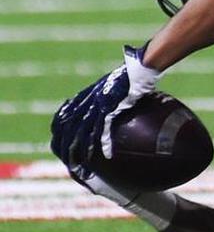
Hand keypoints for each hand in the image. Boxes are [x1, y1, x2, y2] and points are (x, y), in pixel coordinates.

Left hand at [50, 45, 161, 180]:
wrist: (138, 67)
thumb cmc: (132, 74)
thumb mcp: (114, 86)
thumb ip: (109, 99)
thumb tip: (116, 109)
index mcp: (85, 96)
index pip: (63, 117)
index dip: (59, 132)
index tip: (58, 145)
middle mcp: (87, 101)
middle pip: (68, 128)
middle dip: (64, 146)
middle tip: (66, 163)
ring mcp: (97, 104)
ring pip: (82, 131)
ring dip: (81, 149)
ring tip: (81, 164)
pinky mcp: (110, 107)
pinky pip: (104, 128)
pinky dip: (105, 142)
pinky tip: (106, 154)